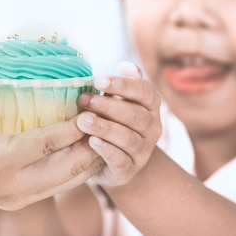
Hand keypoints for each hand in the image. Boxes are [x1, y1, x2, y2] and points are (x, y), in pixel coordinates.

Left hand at [76, 61, 161, 186]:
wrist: (113, 162)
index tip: (98, 80)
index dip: (122, 85)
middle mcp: (152, 128)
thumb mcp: (117, 102)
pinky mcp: (130, 170)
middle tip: (84, 99)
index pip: (144, 91)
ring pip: (128, 138)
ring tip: (83, 121)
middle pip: (135, 115)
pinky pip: (121, 159)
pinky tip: (92, 142)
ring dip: (105, 128)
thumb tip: (127, 65)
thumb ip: (122, 85)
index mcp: (151, 106)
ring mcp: (143, 151)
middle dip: (108, 106)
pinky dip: (107, 150)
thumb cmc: (113, 122)